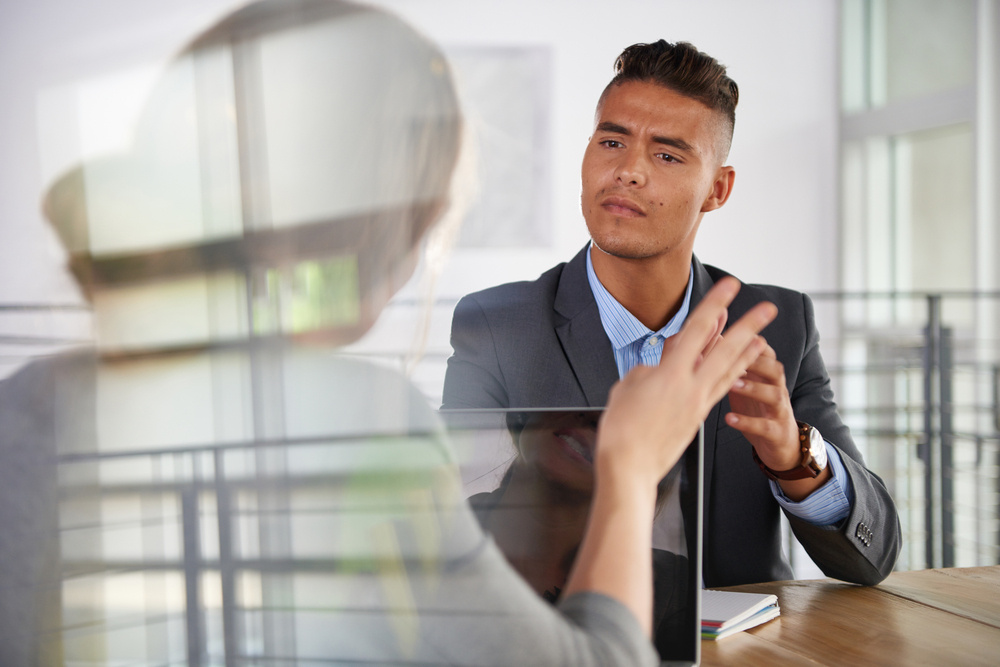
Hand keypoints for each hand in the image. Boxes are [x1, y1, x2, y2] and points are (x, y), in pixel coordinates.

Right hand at [596, 277, 775, 489]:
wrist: (630, 468)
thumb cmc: (621, 430)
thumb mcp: (627, 388)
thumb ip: (648, 370)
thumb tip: (659, 366)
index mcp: (670, 374)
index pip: (697, 330)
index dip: (715, 304)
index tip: (730, 287)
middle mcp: (691, 386)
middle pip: (726, 349)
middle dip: (748, 325)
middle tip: (767, 309)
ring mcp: (697, 403)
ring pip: (728, 371)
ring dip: (746, 351)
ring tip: (762, 336)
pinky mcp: (697, 417)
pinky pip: (720, 389)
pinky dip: (732, 374)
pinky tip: (738, 368)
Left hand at [726, 343, 830, 498]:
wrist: (781, 444)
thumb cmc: (758, 409)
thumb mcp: (746, 385)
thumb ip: (734, 365)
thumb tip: (714, 339)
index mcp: (767, 377)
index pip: (766, 353)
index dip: (752, 342)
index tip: (730, 335)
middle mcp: (777, 389)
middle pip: (775, 369)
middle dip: (756, 361)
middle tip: (731, 356)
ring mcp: (780, 411)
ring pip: (774, 395)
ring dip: (753, 388)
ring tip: (731, 384)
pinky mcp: (777, 432)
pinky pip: (766, 426)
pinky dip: (747, 422)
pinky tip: (730, 419)